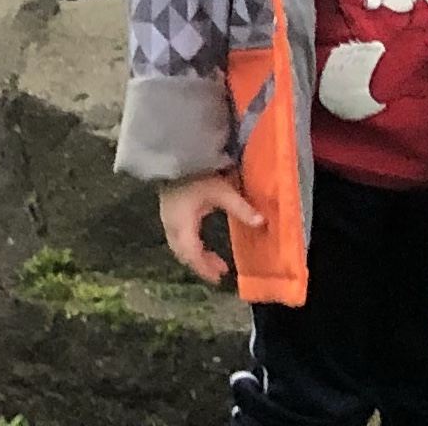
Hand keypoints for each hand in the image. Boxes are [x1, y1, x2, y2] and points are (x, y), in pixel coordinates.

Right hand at [158, 172, 262, 286]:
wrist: (175, 152)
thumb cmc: (197, 173)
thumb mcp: (221, 190)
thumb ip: (240, 207)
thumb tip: (261, 222)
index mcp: (183, 224)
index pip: (193, 254)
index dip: (205, 267)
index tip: (220, 275)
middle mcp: (171, 225)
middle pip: (183, 253)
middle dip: (200, 264)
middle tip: (219, 269)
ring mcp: (166, 217)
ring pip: (178, 246)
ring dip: (195, 255)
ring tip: (212, 258)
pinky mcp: (167, 209)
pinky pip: (177, 236)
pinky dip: (189, 244)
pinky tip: (200, 241)